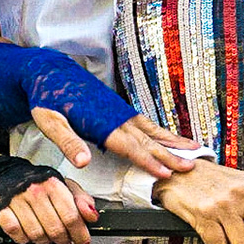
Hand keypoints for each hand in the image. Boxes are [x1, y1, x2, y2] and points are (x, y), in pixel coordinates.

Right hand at [0, 175, 98, 243]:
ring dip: (45, 241)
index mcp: (52, 183)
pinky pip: (16, 233)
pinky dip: (24, 238)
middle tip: (65, 240)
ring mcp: (16, 200)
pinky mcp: (1, 209)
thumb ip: (82, 199)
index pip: (71, 215)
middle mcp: (34, 190)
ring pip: (37, 235)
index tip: (83, 241)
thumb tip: (92, 215)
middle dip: (63, 239)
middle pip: (55, 229)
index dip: (79, 233)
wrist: (6, 174)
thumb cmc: (39, 182)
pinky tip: (29, 233)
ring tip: (48, 236)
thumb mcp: (64, 185)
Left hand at [31, 106, 199, 178]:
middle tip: (190, 168)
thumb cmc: (48, 98)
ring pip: (152, 130)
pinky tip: (173, 140)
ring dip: (173, 142)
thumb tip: (84, 163)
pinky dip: (163, 133)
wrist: (50, 71)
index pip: (129, 146)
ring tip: (195, 151)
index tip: (167, 172)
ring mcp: (121, 112)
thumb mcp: (50, 122)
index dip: (148, 160)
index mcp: (101, 123)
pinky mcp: (120, 109)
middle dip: (170, 154)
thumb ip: (68, 142)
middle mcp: (116, 117)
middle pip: (147, 140)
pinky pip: (146, 124)